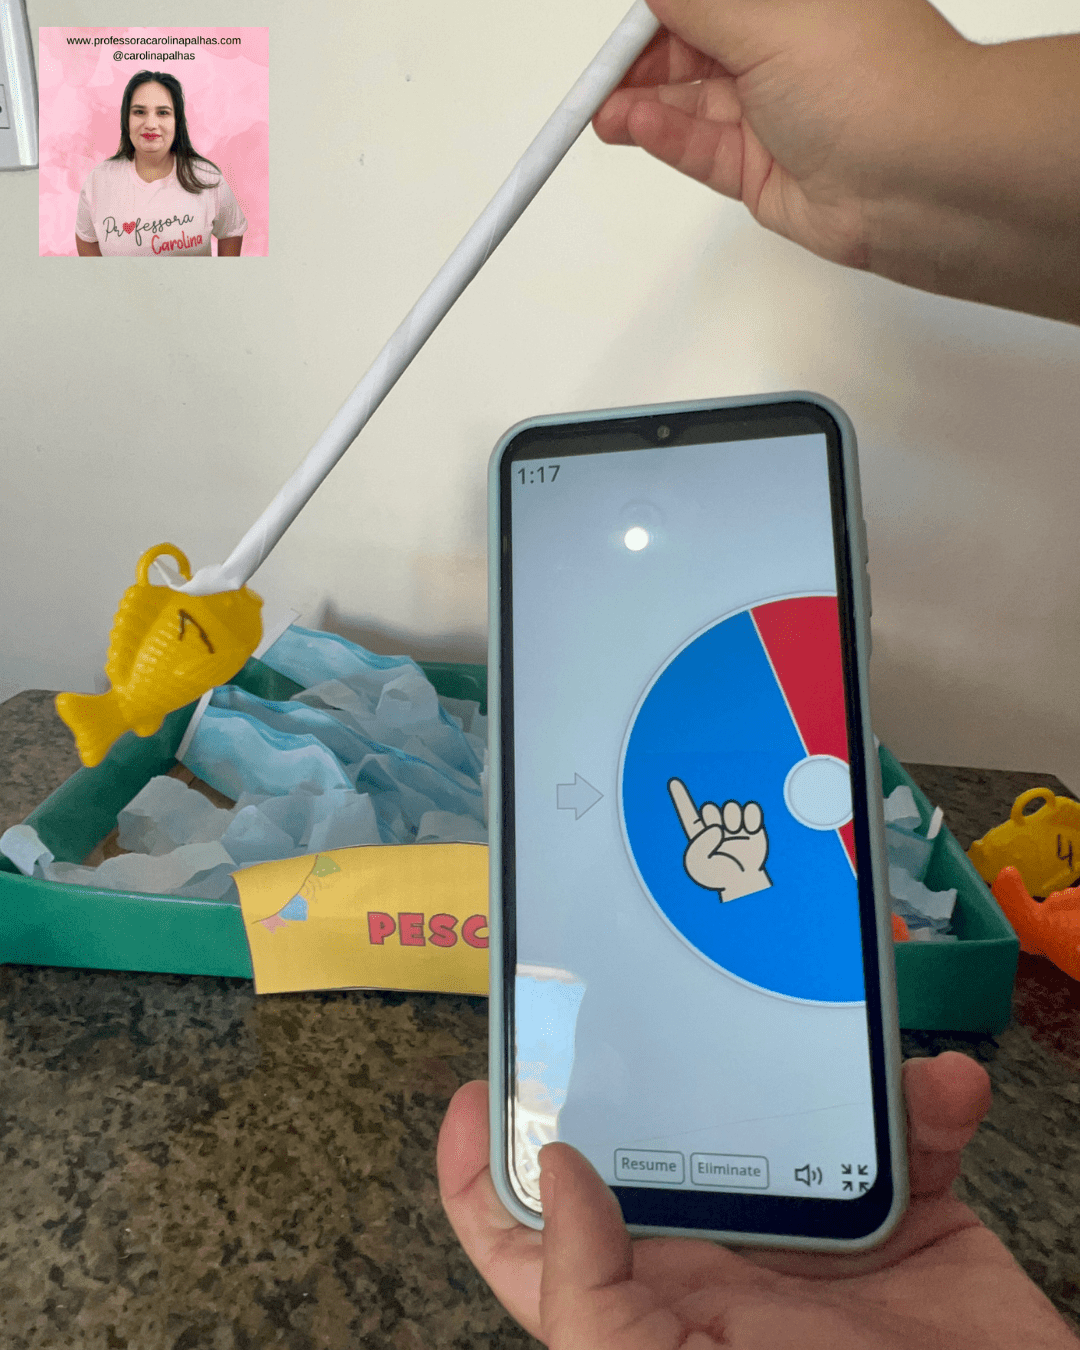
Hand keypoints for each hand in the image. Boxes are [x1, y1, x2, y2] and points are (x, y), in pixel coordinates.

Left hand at [439, 1054, 1079, 1347]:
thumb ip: (591, 1298)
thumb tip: (551, 1171)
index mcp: (647, 1291)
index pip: (529, 1234)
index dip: (485, 1165)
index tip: (480, 1082)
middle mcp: (715, 1248)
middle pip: (657, 1130)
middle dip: (651, 1052)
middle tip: (644, 972)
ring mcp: (810, 1227)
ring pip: (784, 1103)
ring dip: (810, 1055)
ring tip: (821, 1008)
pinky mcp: (905, 1215)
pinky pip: (908, 1134)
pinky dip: (926, 1104)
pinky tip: (939, 1088)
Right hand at [592, 1, 1079, 326]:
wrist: (922, 180)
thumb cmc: (877, 83)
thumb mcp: (769, 17)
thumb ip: (698, 3)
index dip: (661, 9)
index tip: (625, 18)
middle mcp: (788, 48)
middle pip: (693, 46)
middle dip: (641, 57)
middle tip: (598, 74)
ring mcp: (775, 112)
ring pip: (692, 102)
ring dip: (644, 102)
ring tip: (601, 109)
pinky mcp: (765, 171)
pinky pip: (702, 149)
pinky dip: (667, 136)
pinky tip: (634, 125)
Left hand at [668, 778, 769, 899]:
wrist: (743, 884)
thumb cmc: (718, 877)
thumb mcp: (698, 865)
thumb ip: (700, 845)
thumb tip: (716, 828)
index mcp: (699, 835)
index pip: (687, 813)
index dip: (680, 797)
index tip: (674, 781)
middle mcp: (716, 827)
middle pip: (711, 807)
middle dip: (714, 816)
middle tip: (721, 832)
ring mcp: (734, 826)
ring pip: (731, 806)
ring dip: (732, 817)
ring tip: (735, 832)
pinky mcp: (752, 827)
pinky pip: (752, 809)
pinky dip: (752, 816)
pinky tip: (750, 829)